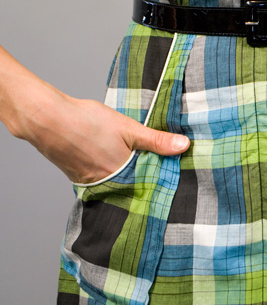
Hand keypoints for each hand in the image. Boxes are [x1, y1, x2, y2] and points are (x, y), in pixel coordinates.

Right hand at [17, 90, 189, 183]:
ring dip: (127, 176)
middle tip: (160, 173)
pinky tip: (112, 160)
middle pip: (132, 186)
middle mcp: (106, 185)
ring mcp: (90, 183)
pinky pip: (101, 179)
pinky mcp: (78, 177)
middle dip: (145, 179)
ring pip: (117, 182)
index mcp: (122, 176)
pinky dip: (110, 172)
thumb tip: (184, 146)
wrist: (45, 118)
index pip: (148, 185)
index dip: (160, 179)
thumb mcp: (128, 128)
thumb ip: (157, 141)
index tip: (173, 176)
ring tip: (136, 164)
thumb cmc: (86, 121)